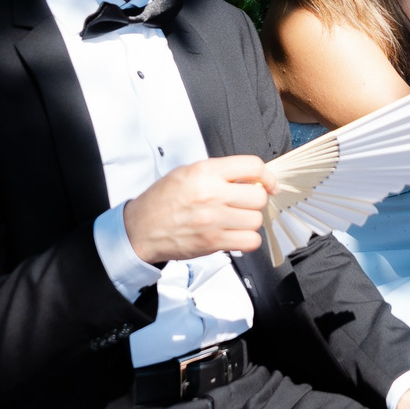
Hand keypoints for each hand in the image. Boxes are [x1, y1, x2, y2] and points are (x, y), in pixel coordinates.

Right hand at [123, 155, 273, 264]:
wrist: (141, 228)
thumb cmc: (162, 201)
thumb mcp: (187, 172)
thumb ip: (219, 172)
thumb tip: (250, 178)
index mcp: (205, 172)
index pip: (252, 166)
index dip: (266, 176)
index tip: (268, 183)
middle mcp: (211, 194)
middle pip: (258, 196)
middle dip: (255, 200)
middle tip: (244, 202)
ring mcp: (214, 220)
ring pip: (256, 220)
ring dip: (250, 220)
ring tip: (235, 219)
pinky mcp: (214, 242)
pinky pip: (250, 241)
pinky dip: (247, 239)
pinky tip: (235, 234)